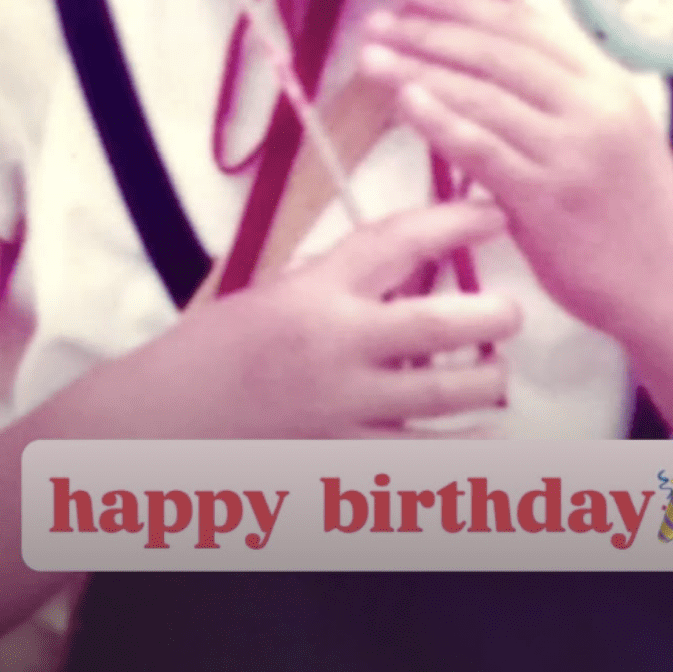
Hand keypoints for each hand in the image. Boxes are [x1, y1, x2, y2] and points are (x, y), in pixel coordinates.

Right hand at [167, 198, 520, 436]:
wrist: (162, 422)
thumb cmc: (218, 348)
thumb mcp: (278, 291)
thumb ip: (344, 279)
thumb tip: (417, 263)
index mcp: (316, 291)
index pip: (398, 241)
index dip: (455, 221)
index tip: (496, 211)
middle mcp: (335, 345)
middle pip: (437, 322)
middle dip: (490, 314)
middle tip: (510, 312)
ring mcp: (343, 408)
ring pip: (444, 393)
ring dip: (484, 380)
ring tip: (494, 372)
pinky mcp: (344, 460)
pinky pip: (423, 459)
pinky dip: (464, 452)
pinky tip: (487, 440)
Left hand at [359, 0, 672, 347]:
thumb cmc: (636, 210)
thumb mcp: (614, 131)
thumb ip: (560, 94)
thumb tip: (485, 58)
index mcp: (608, 81)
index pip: (528, 23)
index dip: (467, 1)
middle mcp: (592, 106)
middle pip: (498, 52)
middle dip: (431, 30)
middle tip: (379, 19)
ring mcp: (570, 152)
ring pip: (484, 95)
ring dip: (421, 70)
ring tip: (373, 58)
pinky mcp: (549, 200)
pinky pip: (484, 150)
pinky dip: (442, 121)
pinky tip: (406, 103)